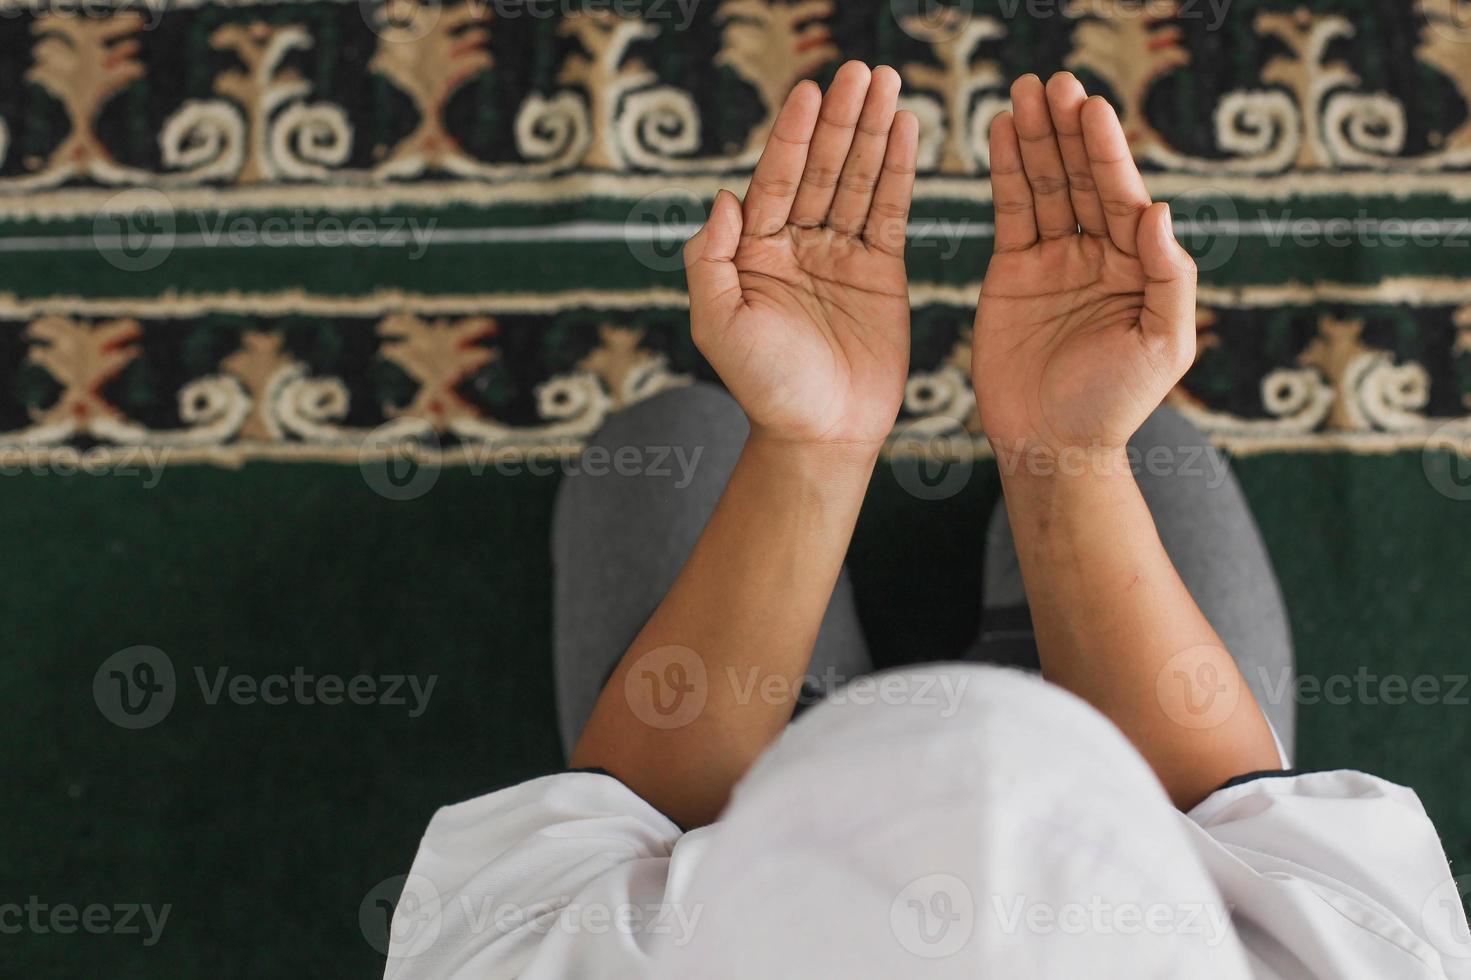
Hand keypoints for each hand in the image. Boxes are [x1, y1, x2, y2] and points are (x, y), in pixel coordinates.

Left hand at [683, 62, 918, 450]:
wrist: (820, 434)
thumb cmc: (762, 386)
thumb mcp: (717, 323)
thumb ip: (710, 259)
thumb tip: (724, 195)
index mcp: (753, 251)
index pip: (776, 179)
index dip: (793, 135)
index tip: (810, 90)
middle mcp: (796, 244)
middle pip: (821, 168)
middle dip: (841, 119)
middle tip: (862, 70)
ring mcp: (840, 255)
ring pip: (858, 181)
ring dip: (873, 132)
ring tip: (888, 83)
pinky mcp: (881, 273)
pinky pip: (891, 212)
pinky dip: (899, 171)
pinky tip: (906, 130)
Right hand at [973, 73, 1197, 456]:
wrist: (1053, 446)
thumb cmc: (1115, 404)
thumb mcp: (1162, 346)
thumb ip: (1171, 279)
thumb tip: (1161, 210)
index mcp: (1139, 266)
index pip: (1122, 196)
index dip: (1106, 152)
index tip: (1091, 108)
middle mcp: (1099, 253)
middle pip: (1082, 179)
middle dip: (1068, 131)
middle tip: (1053, 83)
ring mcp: (1054, 261)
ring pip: (1045, 187)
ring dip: (1035, 139)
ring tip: (1023, 93)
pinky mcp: (1012, 274)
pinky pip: (1010, 214)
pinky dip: (1006, 172)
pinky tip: (1002, 132)